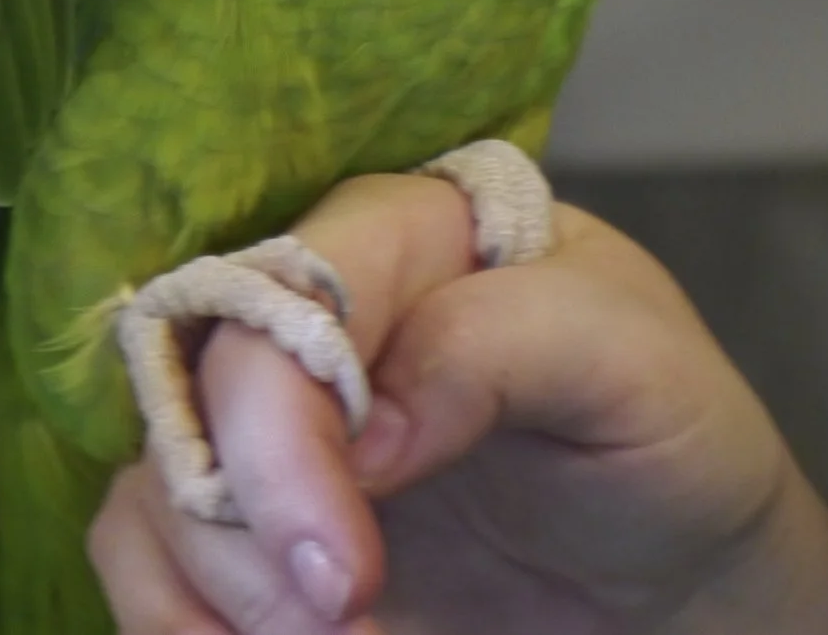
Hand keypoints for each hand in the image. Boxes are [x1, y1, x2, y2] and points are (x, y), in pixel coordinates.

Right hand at [89, 174, 827, 634]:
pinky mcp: (264, 519)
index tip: (345, 568)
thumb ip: (509, 343)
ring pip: (158, 477)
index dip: (284, 426)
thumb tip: (364, 424)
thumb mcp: (640, 370)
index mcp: (426, 233)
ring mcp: (293, 419)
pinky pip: (148, 552)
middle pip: (199, 381)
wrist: (679, 587)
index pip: (296, 288)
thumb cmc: (676, 448)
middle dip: (249, 522)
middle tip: (343, 615)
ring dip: (218, 588)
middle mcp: (336, 311)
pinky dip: (178, 619)